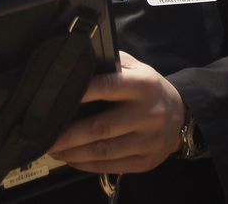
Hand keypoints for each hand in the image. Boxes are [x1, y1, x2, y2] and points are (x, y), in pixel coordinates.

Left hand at [48, 51, 184, 172]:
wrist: (183, 115)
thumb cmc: (147, 87)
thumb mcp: (135, 67)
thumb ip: (109, 63)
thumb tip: (75, 61)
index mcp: (142, 85)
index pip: (108, 86)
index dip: (81, 92)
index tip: (54, 96)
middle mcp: (147, 114)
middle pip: (101, 127)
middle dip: (69, 134)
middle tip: (44, 135)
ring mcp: (149, 141)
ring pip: (105, 151)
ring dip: (73, 153)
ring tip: (52, 149)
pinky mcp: (147, 161)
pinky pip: (112, 166)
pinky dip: (87, 165)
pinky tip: (70, 159)